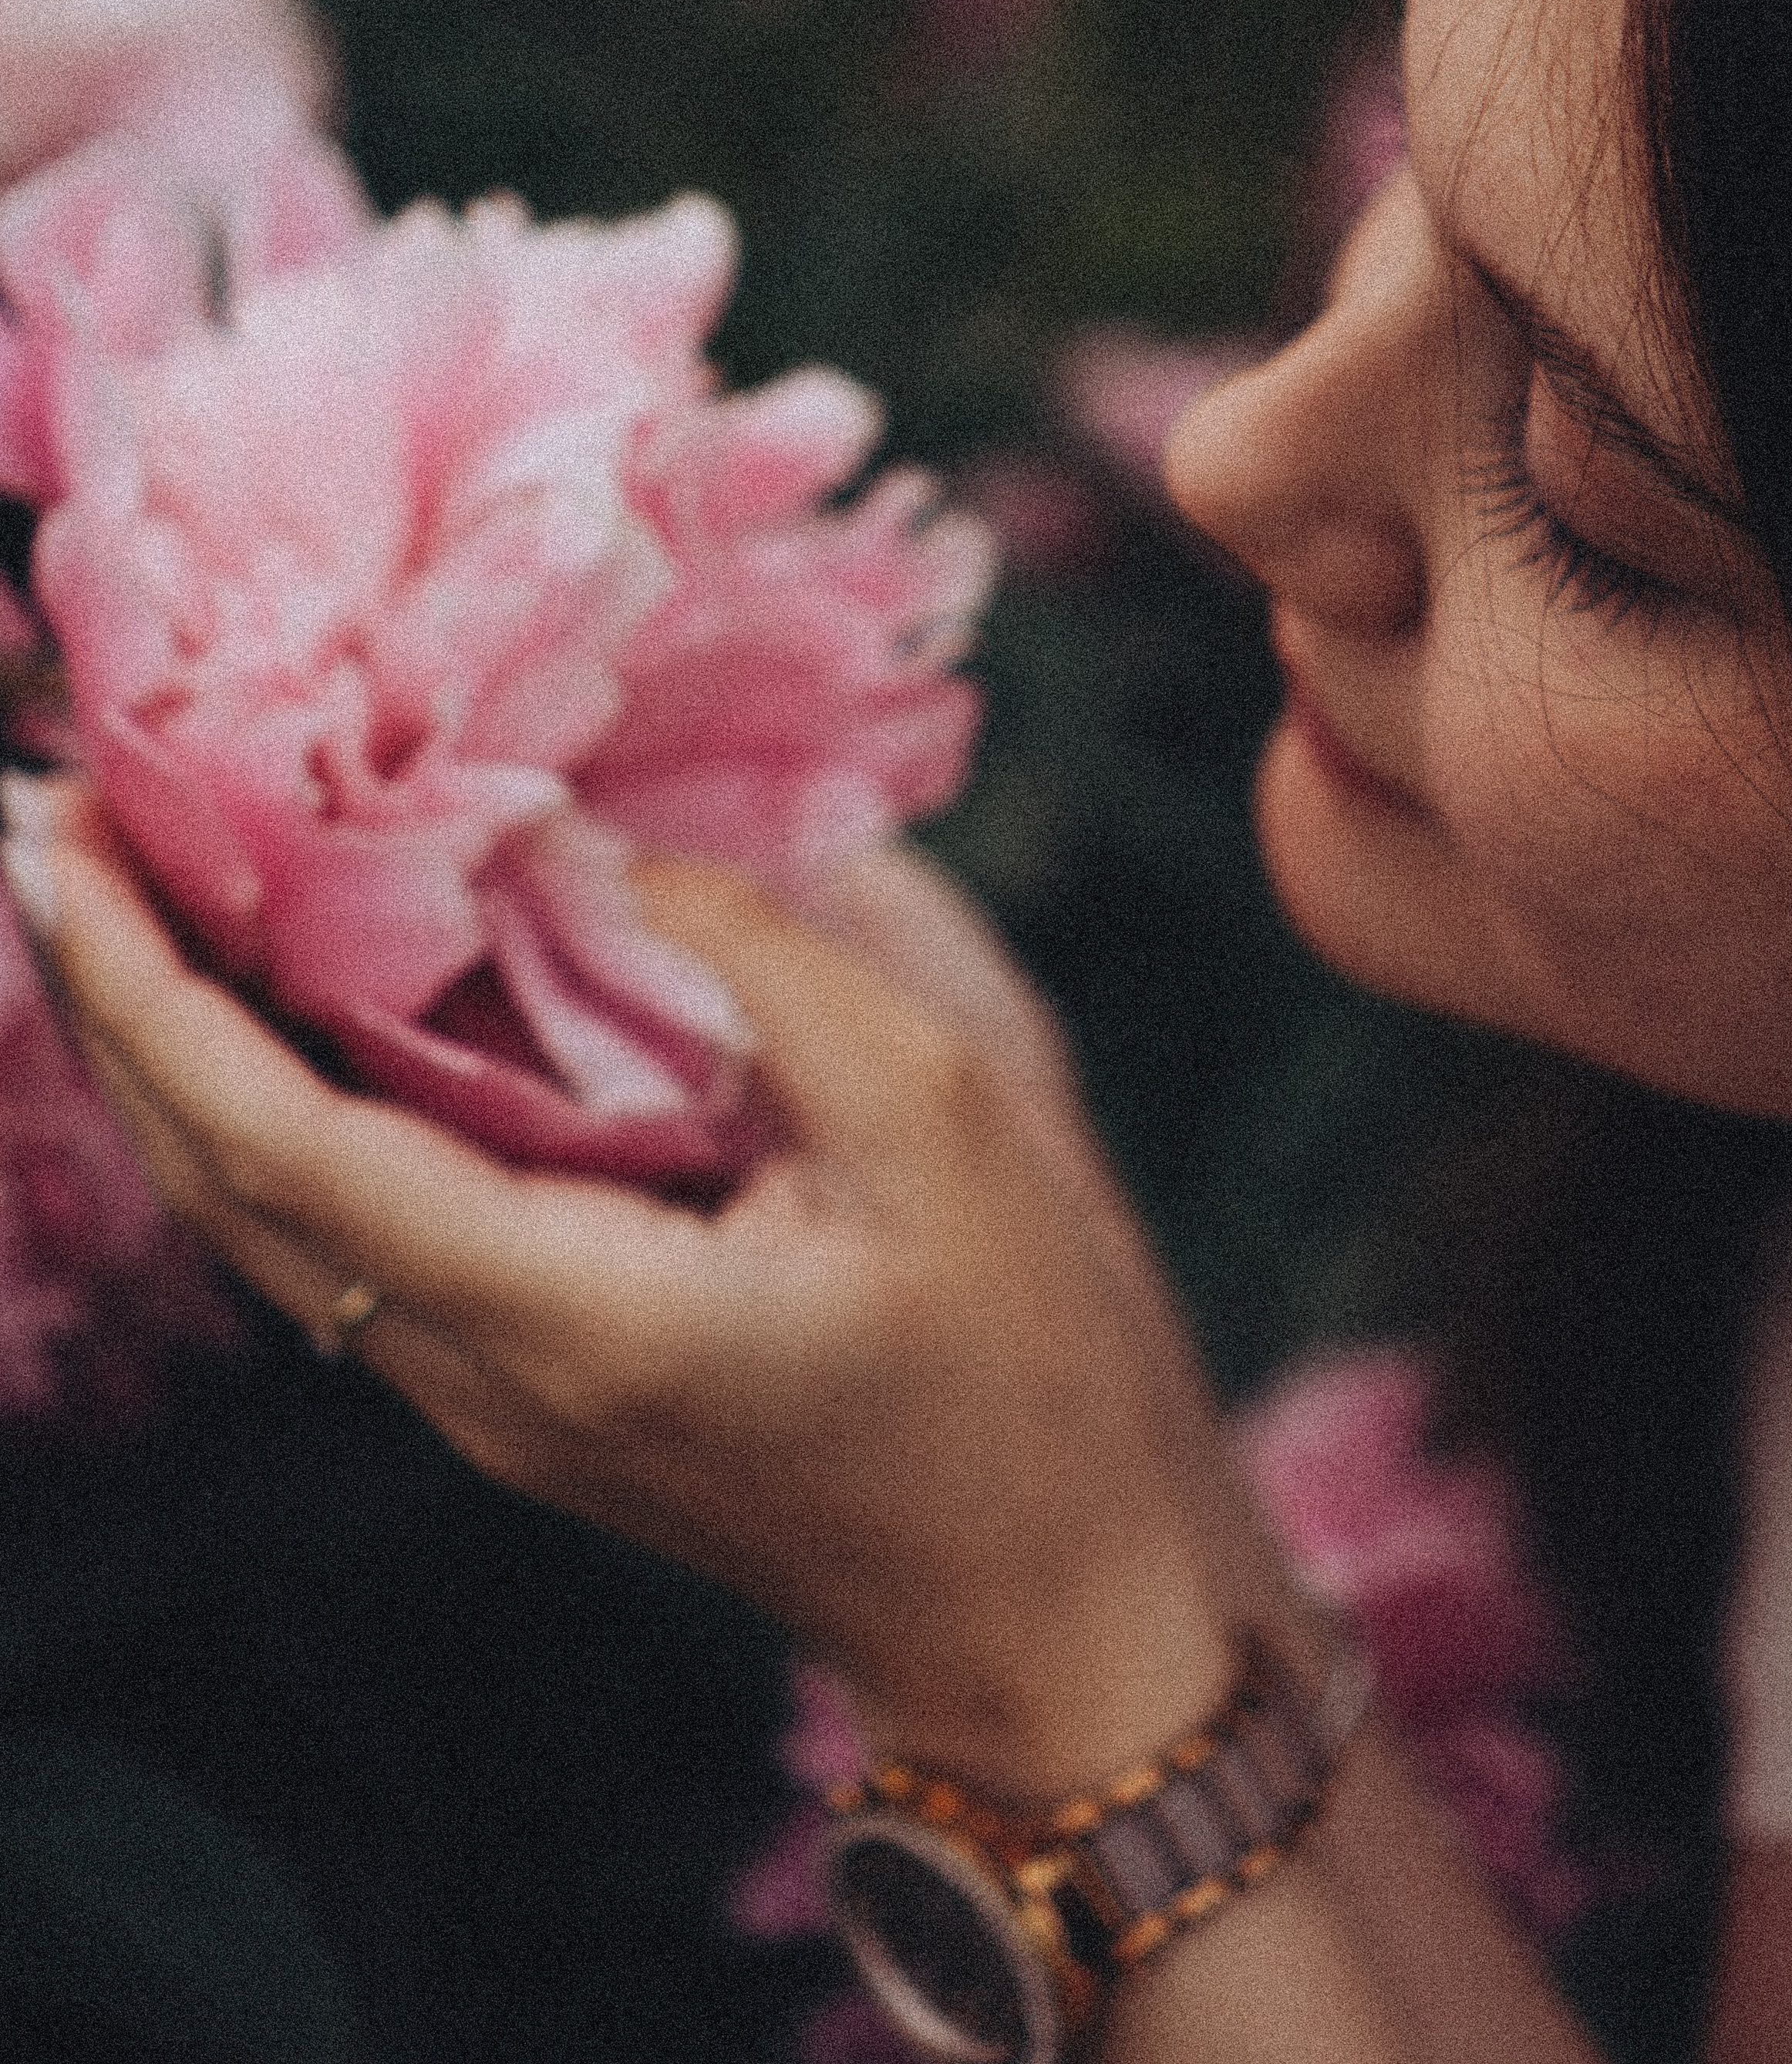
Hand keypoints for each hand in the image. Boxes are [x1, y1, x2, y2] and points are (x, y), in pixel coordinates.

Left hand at [6, 784, 1295, 1795]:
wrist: (1053, 1608)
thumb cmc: (1028, 1368)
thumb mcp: (943, 1117)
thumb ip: (763, 961)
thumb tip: (602, 845)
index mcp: (574, 1314)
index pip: (286, 1148)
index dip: (155, 994)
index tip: (73, 845)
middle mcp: (487, 1376)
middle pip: (226, 1190)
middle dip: (117, 1004)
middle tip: (61, 822)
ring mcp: (496, 1401)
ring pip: (267, 1224)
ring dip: (174, 1060)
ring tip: (132, 893)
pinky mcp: (530, 1391)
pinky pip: (349, 1239)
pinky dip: (273, 1112)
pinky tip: (283, 1009)